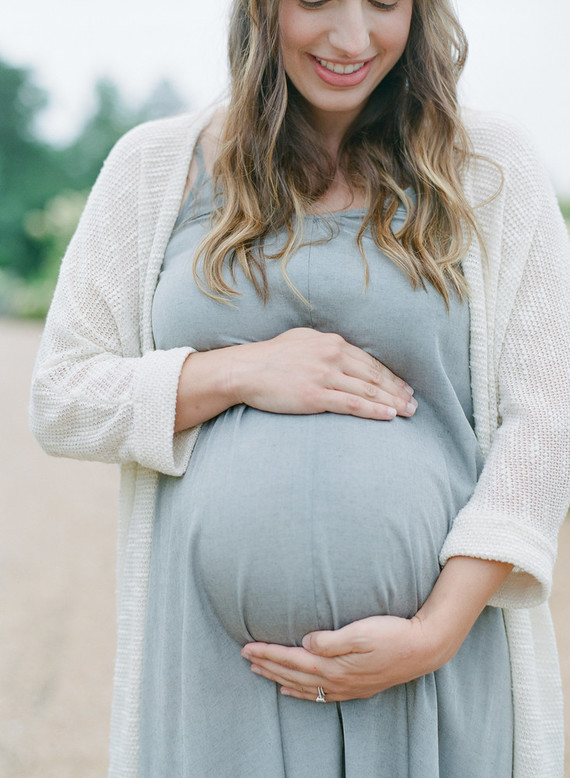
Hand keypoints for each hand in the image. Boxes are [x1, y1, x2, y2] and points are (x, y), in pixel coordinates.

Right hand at [228, 327, 415, 419]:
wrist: (245, 370)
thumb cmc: (270, 357)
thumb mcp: (301, 340)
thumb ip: (325, 345)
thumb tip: (342, 352)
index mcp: (332, 342)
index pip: (369, 362)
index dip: (391, 376)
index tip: (404, 387)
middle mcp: (333, 356)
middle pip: (374, 376)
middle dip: (398, 390)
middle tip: (414, 403)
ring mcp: (325, 376)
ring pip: (368, 391)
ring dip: (392, 402)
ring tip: (408, 412)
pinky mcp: (316, 395)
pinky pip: (352, 404)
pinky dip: (374, 410)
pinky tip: (389, 416)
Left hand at [240, 557, 513, 701]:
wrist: (424, 648)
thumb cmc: (393, 634)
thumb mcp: (360, 631)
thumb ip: (330, 640)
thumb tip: (305, 642)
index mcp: (334, 664)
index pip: (292, 659)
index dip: (269, 653)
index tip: (248, 647)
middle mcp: (337, 680)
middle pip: (293, 673)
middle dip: (268, 665)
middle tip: (245, 656)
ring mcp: (347, 686)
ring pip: (304, 685)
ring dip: (279, 677)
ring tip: (260, 672)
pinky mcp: (357, 686)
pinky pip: (321, 695)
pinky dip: (302, 693)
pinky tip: (293, 691)